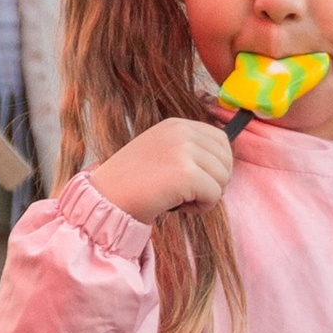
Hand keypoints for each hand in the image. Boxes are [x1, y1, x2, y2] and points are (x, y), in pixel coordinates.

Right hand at [90, 116, 236, 224]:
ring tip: (179, 198)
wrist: (106, 199)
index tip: (194, 179)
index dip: (216, 165)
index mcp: (176, 124)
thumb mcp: (162, 152)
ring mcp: (184, 150)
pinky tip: (178, 205)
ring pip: (223, 178)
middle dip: (214, 181)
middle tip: (186, 192)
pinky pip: (214, 195)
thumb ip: (189, 149)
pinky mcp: (186, 173)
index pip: (221, 140)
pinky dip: (200, 208)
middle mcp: (181, 131)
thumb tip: (226, 161)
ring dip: (206, 196)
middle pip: (226, 159)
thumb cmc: (134, 184)